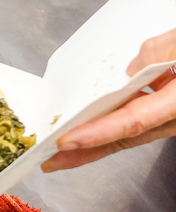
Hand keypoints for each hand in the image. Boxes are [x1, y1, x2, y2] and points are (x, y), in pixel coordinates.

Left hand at [42, 28, 175, 171]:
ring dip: (92, 144)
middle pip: (125, 137)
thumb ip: (164, 49)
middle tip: (48, 162)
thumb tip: (132, 68)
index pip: (135, 120)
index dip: (99, 133)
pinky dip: (107, 129)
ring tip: (57, 154)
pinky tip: (84, 130)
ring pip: (128, 134)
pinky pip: (135, 123)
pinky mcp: (167, 112)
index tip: (67, 142)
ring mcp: (172, 117)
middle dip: (85, 153)